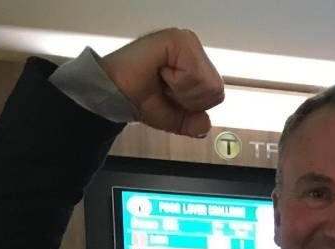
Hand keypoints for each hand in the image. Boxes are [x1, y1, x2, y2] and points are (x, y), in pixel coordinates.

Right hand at [101, 29, 223, 136]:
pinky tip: (160, 70)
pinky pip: (194, 74)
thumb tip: (206, 123)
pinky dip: (176, 82)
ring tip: (162, 78)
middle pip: (216, 90)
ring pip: (208, 84)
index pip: (217, 94)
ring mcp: (187, 41)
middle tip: (166, 87)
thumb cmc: (140, 97)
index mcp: (195, 63)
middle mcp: (193, 49)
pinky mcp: (179, 39)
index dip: (194, 106)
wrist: (117, 94)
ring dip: (181, 91)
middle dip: (189, 100)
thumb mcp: (175, 118)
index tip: (170, 96)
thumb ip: (195, 123)